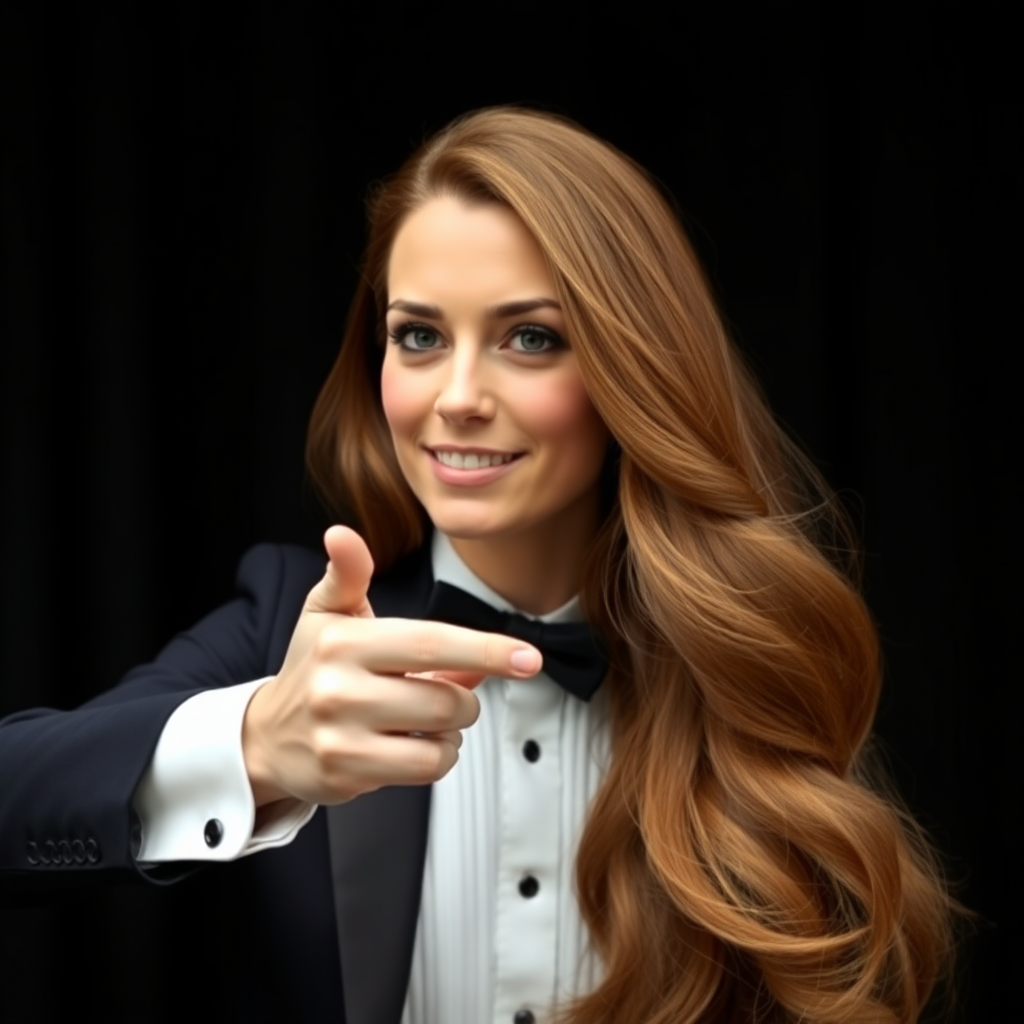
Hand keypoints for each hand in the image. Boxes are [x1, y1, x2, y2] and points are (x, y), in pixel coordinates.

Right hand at [242, 526, 541, 806]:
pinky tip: (416, 744)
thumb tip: (342, 534)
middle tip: (446, 691)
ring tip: (429, 720)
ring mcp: (341, 736)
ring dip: (452, 729)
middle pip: (446, 698)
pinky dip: (437, 756)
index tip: (528, 657)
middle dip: (464, 697)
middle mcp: (339, 688)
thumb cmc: (312, 667)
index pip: (430, 643)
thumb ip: (348, 574)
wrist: (267, 736)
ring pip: (440, 737)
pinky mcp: (346, 774)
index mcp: (343, 641)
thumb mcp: (325, 613)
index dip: (485, 648)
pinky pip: (424, 769)